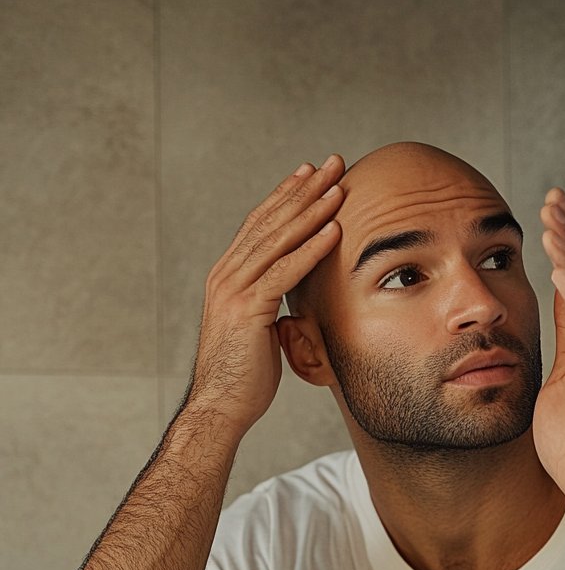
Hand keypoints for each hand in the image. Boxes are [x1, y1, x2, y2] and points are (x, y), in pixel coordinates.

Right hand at [185, 156, 344, 438]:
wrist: (220, 407)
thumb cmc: (244, 375)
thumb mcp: (260, 330)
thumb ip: (271, 306)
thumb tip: (291, 303)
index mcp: (229, 276)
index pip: (261, 225)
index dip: (287, 196)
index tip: (312, 174)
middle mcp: (227, 274)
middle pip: (271, 221)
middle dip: (304, 190)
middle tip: (332, 163)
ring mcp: (235, 290)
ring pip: (278, 240)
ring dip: (311, 211)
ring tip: (339, 186)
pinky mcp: (248, 309)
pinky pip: (285, 272)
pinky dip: (311, 249)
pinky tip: (334, 230)